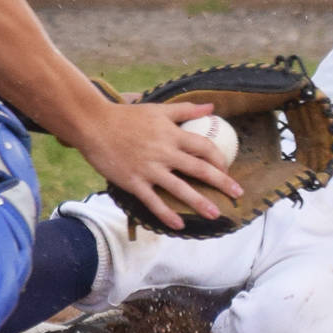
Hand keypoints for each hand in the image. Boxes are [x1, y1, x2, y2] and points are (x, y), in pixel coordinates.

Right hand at [75, 100, 244, 231]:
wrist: (94, 125)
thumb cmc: (126, 116)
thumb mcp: (158, 109)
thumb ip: (186, 110)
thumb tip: (211, 107)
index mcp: (172, 134)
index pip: (204, 147)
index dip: (219, 159)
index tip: (228, 168)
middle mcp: (164, 153)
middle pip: (199, 169)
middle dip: (221, 182)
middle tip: (237, 194)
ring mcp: (149, 169)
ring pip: (180, 189)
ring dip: (199, 203)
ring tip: (215, 214)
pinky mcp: (134, 182)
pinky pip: (153, 201)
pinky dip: (167, 214)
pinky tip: (178, 225)